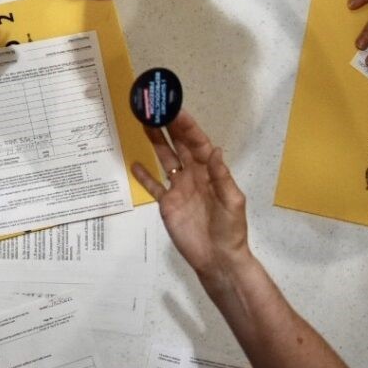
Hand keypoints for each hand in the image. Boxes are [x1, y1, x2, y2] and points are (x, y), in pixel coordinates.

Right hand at [131, 110, 250, 282]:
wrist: (218, 259)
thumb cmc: (230, 230)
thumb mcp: (232, 202)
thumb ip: (222, 176)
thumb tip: (215, 149)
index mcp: (210, 172)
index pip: (197, 143)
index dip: (186, 126)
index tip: (174, 110)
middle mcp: (193, 175)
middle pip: (179, 146)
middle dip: (168, 127)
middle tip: (154, 109)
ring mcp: (179, 189)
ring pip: (165, 159)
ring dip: (155, 142)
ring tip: (143, 124)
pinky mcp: (167, 204)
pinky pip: (154, 186)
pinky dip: (144, 176)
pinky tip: (135, 164)